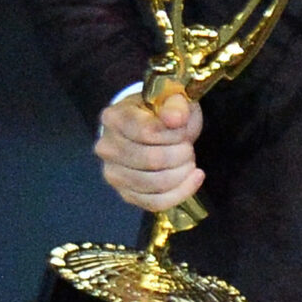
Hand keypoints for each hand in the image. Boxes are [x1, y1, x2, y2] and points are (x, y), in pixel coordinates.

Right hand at [95, 84, 203, 211]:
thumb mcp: (171, 98)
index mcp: (114, 118)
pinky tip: (194, 178)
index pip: (147, 132)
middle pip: (152, 160)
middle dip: (181, 154)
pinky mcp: (126, 194)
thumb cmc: (160, 113)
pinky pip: (156, 203)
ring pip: (155, 184)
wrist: (150, 130)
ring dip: (182, 174)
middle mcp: (107, 147)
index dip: (174, 133)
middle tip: (189, 148)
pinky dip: (181, 193)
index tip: (183, 128)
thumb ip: (175, 104)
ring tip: (190, 162)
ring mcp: (113, 174)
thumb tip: (175, 118)